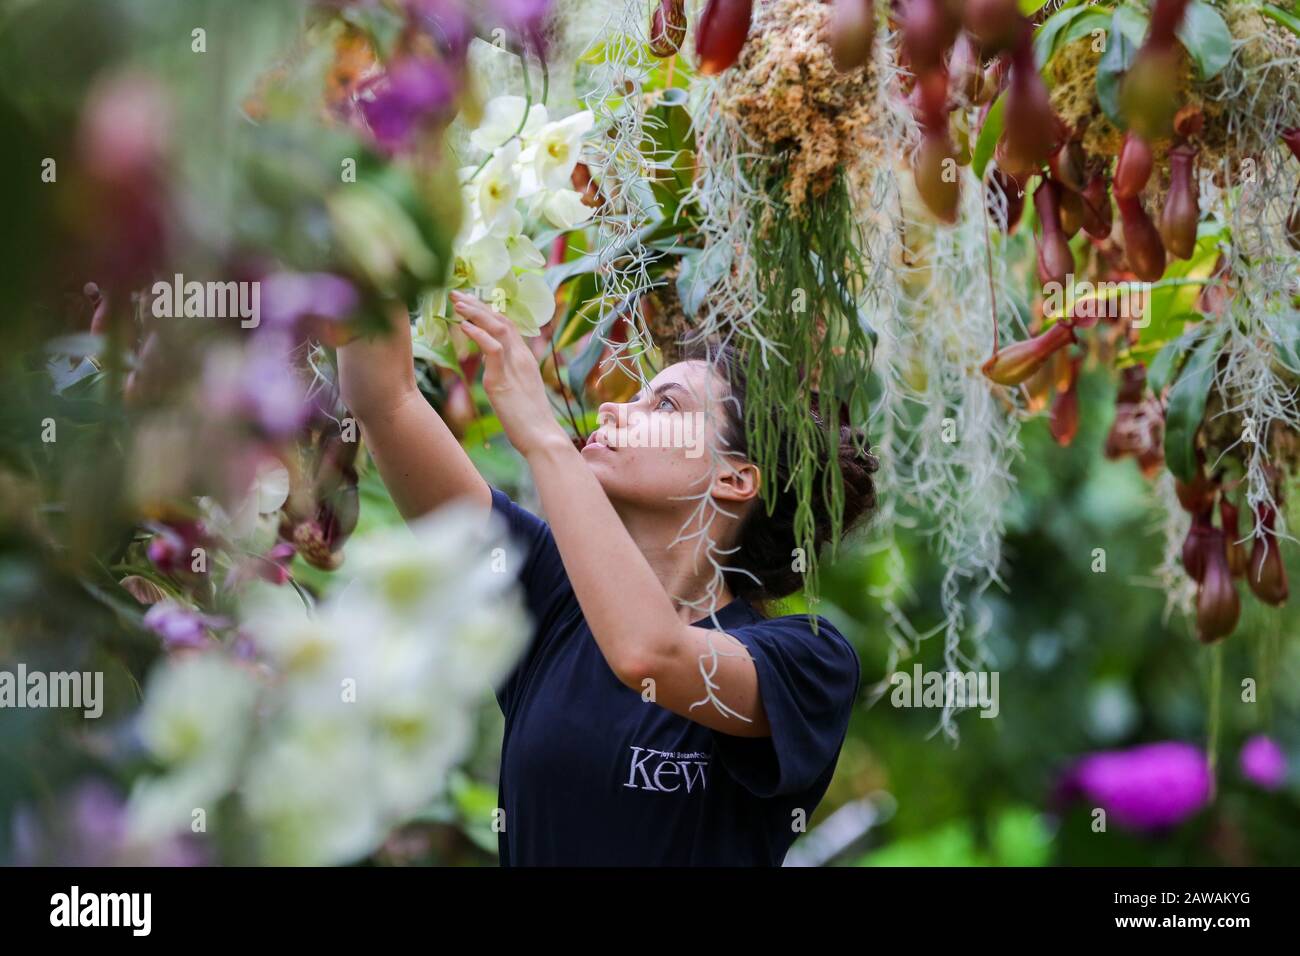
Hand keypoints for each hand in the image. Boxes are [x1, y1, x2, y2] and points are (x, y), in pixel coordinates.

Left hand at [450, 291, 567, 457]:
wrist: (542, 437)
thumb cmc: (530, 420)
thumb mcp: (517, 390)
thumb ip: (505, 373)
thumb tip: (491, 365)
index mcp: (525, 359)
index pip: (507, 325)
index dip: (488, 311)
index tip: (469, 302)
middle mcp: (521, 357)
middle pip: (501, 320)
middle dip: (478, 305)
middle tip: (457, 293)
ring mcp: (513, 366)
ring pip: (497, 328)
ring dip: (475, 312)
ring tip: (457, 302)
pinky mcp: (503, 379)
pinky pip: (492, 349)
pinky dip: (477, 334)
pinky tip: (463, 326)